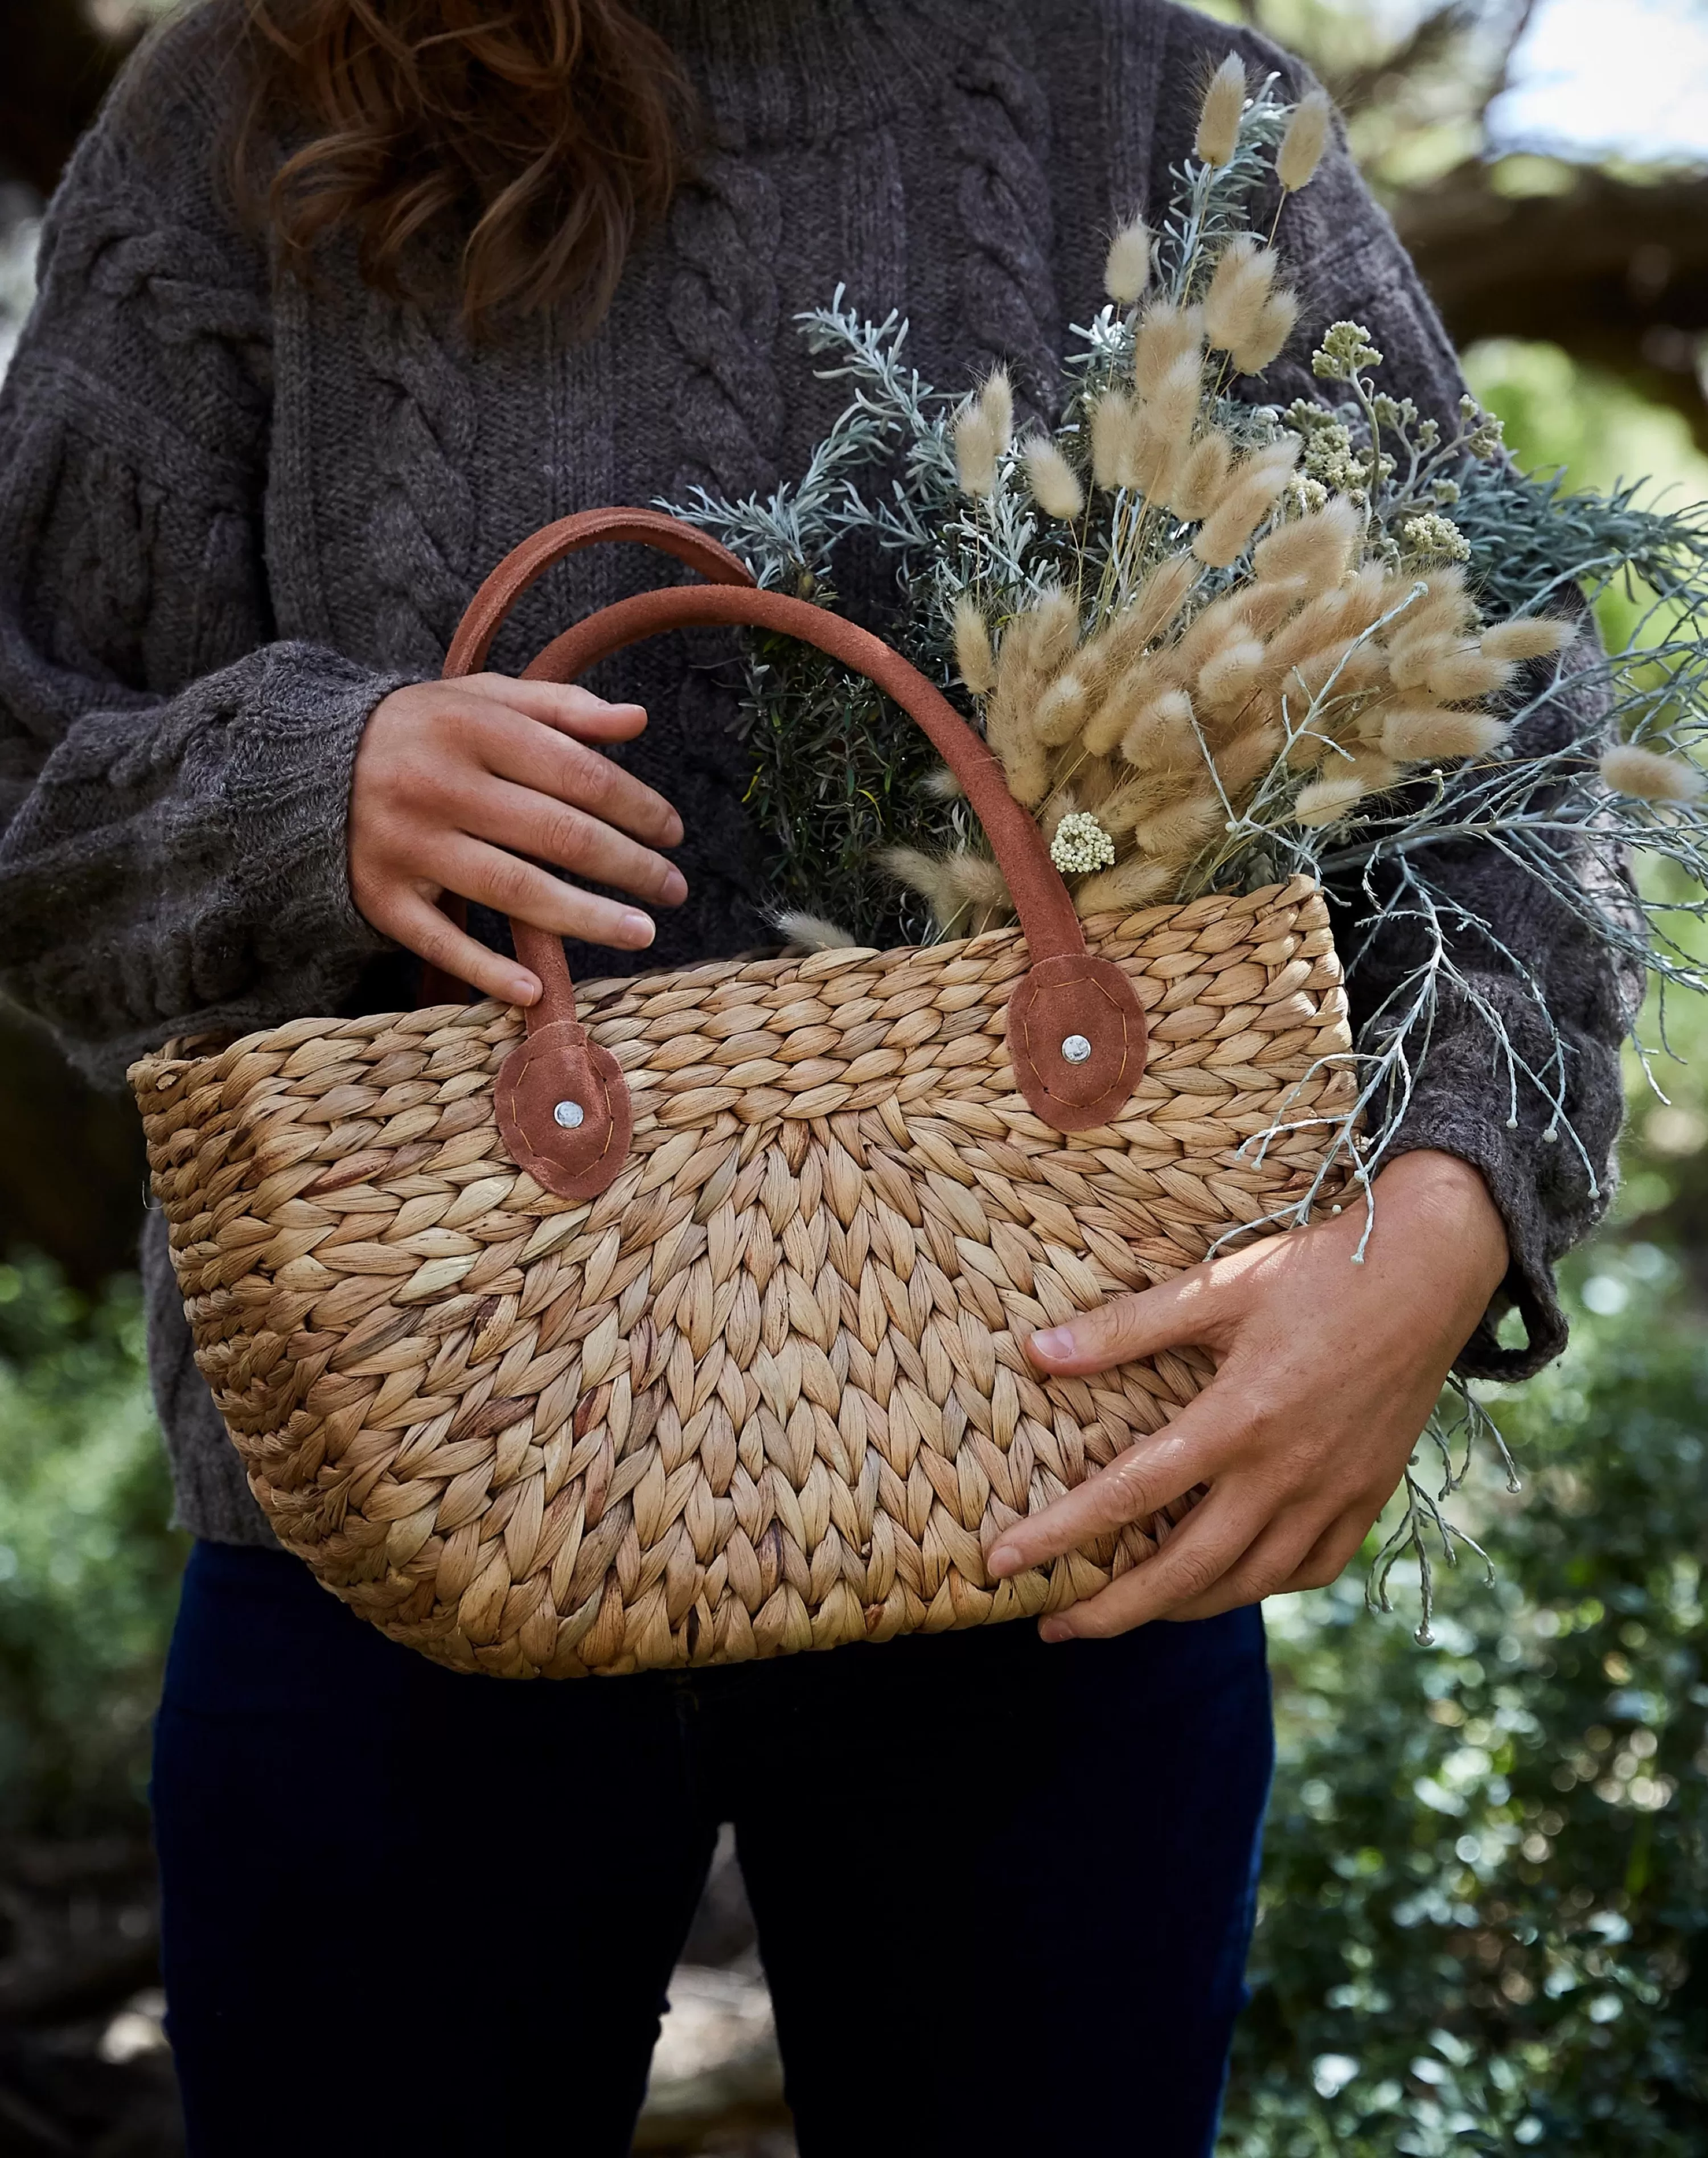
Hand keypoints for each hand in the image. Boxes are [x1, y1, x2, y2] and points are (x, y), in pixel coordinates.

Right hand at [349, 675, 685, 1005]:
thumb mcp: (483, 699)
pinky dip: (488, 970)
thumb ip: (561, 708)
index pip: (576, 772)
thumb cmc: (421, 732)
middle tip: (673, 889)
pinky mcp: (380, 895)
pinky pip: (440, 942)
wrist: (303, 763)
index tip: (673, 832)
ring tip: (641, 933)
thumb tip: (636, 720)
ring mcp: (406, 845)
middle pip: (555, 834)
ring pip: (512, 891)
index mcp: (471, 727)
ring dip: (585, 919)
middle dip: (628, 866)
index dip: (636, 806)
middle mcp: (438, 785)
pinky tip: (535, 989)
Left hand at [987, 1149, 1509, 1638]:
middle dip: (1112, 1609)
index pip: (1128, 1496)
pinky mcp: (1368, 1497)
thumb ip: (1125, 1329)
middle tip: (1054, 1627)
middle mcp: (1285, 1473)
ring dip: (1180, 1608)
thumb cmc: (1314, 1271)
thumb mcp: (1215, 1288)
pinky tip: (1225, 1582)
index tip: (1002, 1563)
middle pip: (1184, 1570)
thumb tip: (1035, 1353)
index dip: (1059, 1535)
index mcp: (1237, 1419)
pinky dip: (1258, 1586)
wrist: (1430, 1269)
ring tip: (1128, 1611)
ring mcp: (1333, 1493)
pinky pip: (1309, 1571)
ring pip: (1247, 1583)